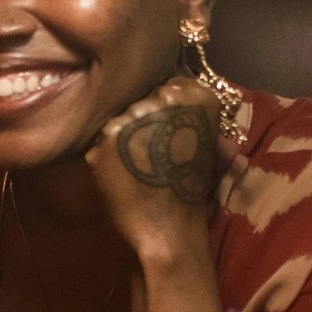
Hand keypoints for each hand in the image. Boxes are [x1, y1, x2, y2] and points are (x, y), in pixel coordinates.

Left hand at [85, 78, 222, 262]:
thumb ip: (195, 119)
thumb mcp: (208, 148)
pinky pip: (103, 136)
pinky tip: (121, 171)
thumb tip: (186, 101)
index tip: (168, 129)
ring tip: (136, 163)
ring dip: (124, 136)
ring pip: (122, 116)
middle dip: (143, 120)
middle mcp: (166, 98)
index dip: (165, 109)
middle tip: (150, 150)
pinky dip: (107, 153)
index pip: (170, 85)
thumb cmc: (191, 189)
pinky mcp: (110, 133)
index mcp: (198, 96)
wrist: (170, 226)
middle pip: (143, 98)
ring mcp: (136, 114)